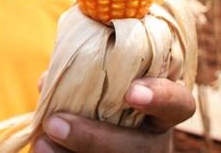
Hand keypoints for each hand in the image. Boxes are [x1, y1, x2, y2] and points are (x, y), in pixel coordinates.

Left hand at [32, 77, 195, 152]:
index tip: (132, 92)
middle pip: (138, 148)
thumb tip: (47, 81)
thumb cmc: (99, 97)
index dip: (160, 98)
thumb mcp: (103, 84)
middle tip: (56, 124)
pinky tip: (42, 150)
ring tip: (42, 141)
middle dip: (94, 138)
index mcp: (160, 111)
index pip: (178, 103)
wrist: (94, 131)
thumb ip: (82, 77)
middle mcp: (153, 141)